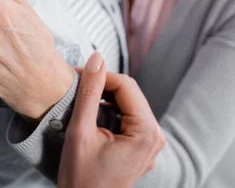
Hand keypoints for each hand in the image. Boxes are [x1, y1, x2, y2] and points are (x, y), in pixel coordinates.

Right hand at [58, 54, 165, 187]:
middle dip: (103, 85)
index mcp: (147, 132)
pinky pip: (129, 117)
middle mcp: (156, 136)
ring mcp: (151, 143)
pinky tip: (93, 116)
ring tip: (83, 100)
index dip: (100, 75)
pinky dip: (111, 111)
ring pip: (128, 103)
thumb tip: (97, 58)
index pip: (126, 84)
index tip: (77, 75)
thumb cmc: (81, 179)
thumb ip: (90, 93)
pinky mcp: (143, 148)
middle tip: (77, 85)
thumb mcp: (80, 132)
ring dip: (106, 97)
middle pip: (129, 93)